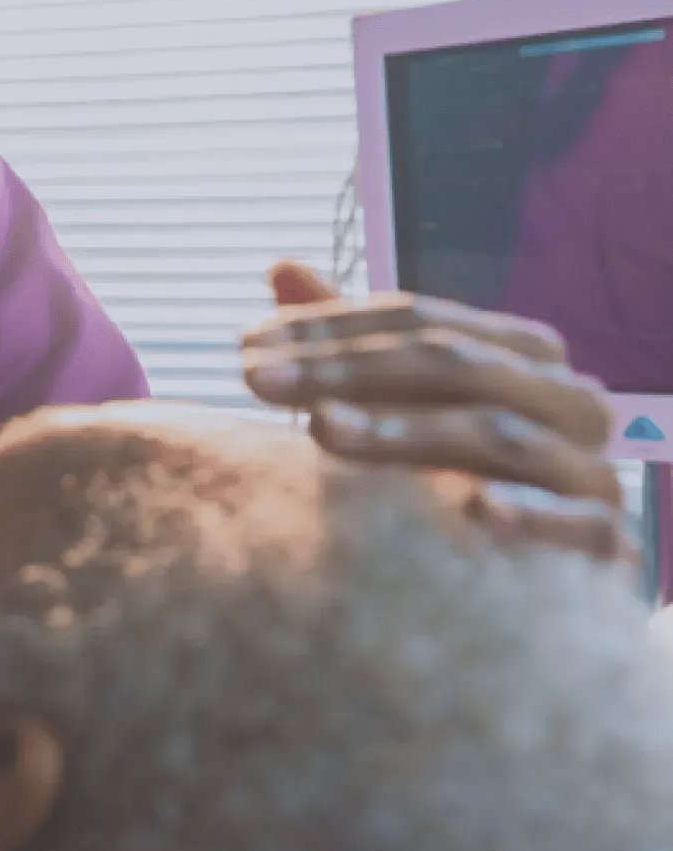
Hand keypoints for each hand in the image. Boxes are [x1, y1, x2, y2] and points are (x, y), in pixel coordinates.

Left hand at [242, 260, 633, 564]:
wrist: (543, 586)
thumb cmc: (454, 476)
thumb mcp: (397, 403)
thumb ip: (346, 341)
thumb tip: (278, 264)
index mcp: (520, 353)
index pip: (419, 320)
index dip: (329, 325)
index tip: (244, 344)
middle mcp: (565, 399)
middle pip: (452, 366)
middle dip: (346, 369)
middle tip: (256, 380)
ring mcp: (589, 469)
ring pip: (497, 436)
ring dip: (405, 431)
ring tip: (320, 428)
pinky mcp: (607, 542)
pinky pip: (579, 524)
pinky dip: (530, 516)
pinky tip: (476, 513)